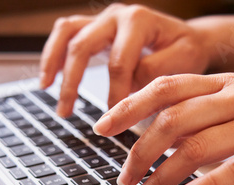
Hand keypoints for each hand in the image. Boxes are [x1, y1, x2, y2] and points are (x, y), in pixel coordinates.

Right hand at [39, 3, 210, 116]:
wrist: (189, 40)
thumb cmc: (186, 52)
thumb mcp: (182, 63)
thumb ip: (154, 74)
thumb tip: (125, 91)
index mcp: (139, 21)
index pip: (119, 62)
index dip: (114, 93)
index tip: (113, 119)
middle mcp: (117, 15)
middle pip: (83, 45)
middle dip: (72, 81)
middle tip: (65, 112)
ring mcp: (103, 19)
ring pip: (67, 33)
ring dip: (52, 61)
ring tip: (45, 88)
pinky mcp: (96, 27)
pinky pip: (67, 33)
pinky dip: (53, 53)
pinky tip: (48, 76)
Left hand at [93, 73, 233, 184]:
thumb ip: (207, 111)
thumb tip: (163, 132)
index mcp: (226, 84)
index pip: (165, 87)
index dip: (129, 106)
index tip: (103, 126)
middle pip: (172, 120)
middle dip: (139, 152)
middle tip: (122, 177)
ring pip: (195, 148)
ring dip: (162, 176)